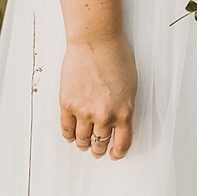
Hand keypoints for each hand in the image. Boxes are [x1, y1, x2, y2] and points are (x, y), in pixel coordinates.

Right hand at [59, 34, 136, 159]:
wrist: (95, 41)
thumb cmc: (115, 57)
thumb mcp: (130, 87)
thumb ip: (124, 107)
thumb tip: (118, 122)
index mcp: (124, 113)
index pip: (122, 143)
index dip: (117, 152)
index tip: (113, 154)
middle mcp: (104, 116)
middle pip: (100, 142)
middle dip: (98, 149)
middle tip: (96, 150)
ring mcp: (84, 111)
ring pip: (82, 138)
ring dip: (83, 144)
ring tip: (82, 144)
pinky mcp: (67, 103)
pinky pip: (66, 128)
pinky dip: (68, 135)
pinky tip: (70, 135)